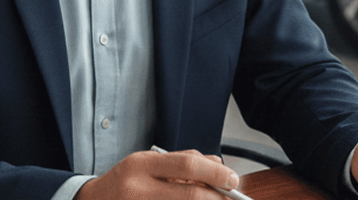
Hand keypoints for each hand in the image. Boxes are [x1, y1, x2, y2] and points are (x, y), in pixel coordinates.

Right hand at [75, 149, 237, 199]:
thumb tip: (217, 164)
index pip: (187, 164)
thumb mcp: (148, 162)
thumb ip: (181, 161)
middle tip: (231, 197)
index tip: (232, 179)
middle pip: (190, 194)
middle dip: (216, 197)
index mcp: (141, 165)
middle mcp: (138, 188)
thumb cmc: (125, 180)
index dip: (215, 173)